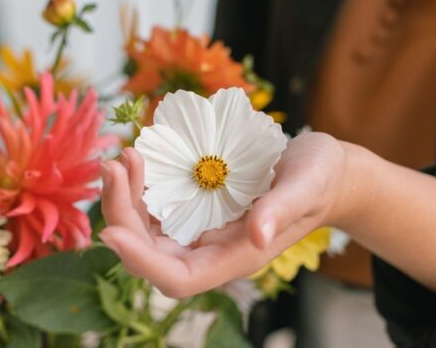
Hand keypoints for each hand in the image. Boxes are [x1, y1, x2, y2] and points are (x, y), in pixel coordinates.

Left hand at [99, 132, 355, 297]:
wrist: (323, 169)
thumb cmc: (321, 178)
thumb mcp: (308, 186)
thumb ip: (283, 209)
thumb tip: (258, 235)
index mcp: (237, 257)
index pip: (179, 278)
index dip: (142, 262)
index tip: (111, 231)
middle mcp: (211, 250)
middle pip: (150, 255)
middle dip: (122, 217)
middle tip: (114, 168)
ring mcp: (199, 230)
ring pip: (145, 231)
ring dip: (124, 199)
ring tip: (123, 158)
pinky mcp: (194, 208)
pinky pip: (154, 207)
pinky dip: (139, 185)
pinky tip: (138, 157)